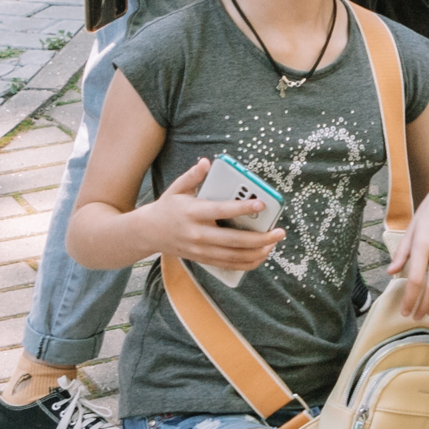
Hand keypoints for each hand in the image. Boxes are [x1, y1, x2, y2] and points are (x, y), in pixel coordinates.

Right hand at [149, 162, 282, 275]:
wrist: (149, 233)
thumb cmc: (167, 207)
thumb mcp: (177, 189)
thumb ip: (193, 176)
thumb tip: (206, 162)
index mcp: (193, 212)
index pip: (221, 210)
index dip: (242, 207)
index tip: (262, 204)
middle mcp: (198, 234)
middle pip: (234, 240)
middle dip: (260, 238)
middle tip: (279, 232)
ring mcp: (201, 250)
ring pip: (234, 256)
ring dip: (257, 253)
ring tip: (273, 244)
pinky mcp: (203, 259)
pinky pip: (229, 265)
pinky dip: (247, 263)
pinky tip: (260, 256)